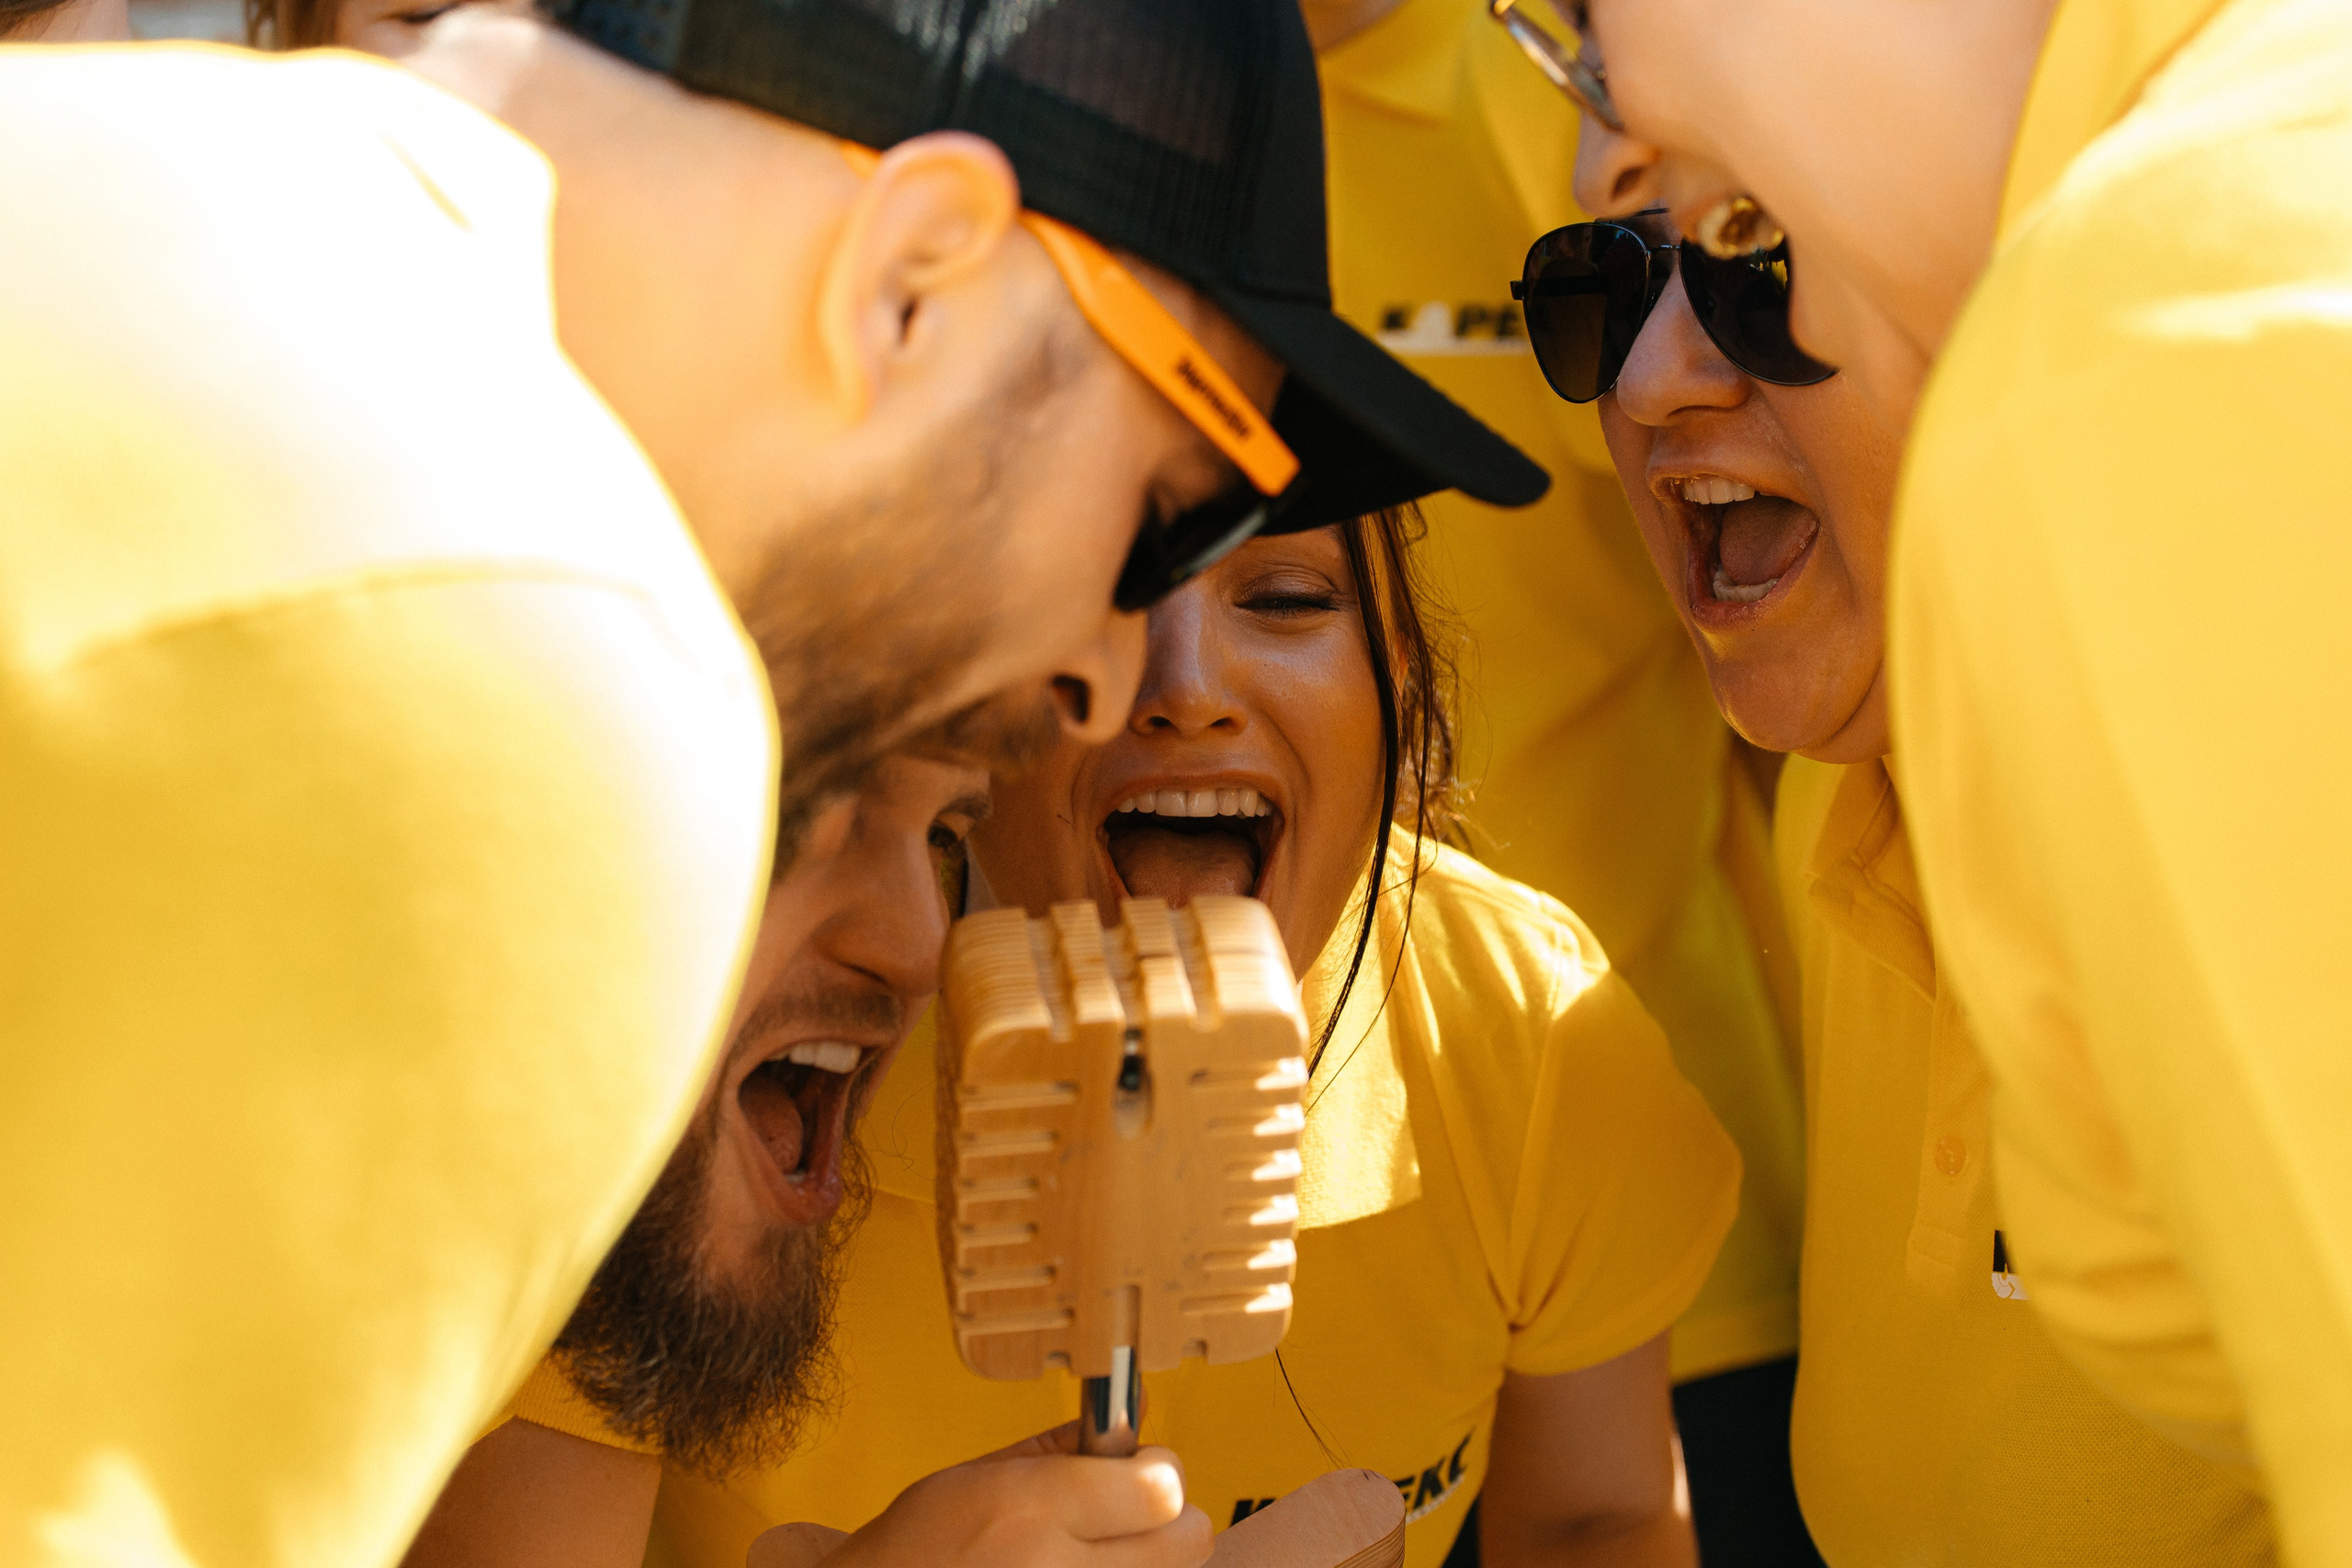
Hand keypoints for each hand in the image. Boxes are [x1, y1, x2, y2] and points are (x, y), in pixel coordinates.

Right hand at [759, 1421, 1210, 1567]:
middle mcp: (1056, 1567)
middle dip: (1173, 1521)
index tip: (1139, 1469)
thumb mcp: (976, 1476)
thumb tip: (1133, 1410)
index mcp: (1030, 1509)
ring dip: (1152, 1561)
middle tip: (1133, 1516)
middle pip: (1187, 1540)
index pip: (1162, 1487)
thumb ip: (1061, 1446)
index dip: (1159, 1471)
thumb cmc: (917, 1547)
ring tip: (1101, 1552)